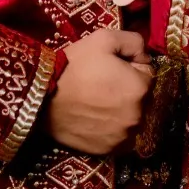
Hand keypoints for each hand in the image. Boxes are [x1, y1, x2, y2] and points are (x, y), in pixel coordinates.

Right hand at [43, 28, 153, 154]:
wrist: (42, 96)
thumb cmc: (74, 65)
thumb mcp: (105, 38)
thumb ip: (134, 42)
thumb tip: (144, 56)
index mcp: (140, 88)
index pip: (147, 73)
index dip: (130, 67)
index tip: (111, 67)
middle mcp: (137, 116)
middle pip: (141, 98)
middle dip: (128, 89)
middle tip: (102, 83)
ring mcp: (123, 136)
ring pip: (131, 118)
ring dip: (121, 110)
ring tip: (97, 102)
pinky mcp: (108, 150)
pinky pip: (118, 136)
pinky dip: (111, 128)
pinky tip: (94, 118)